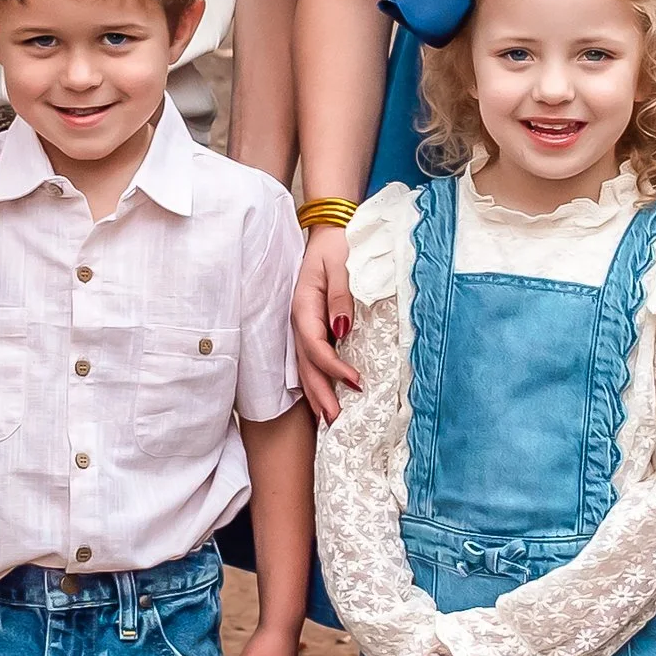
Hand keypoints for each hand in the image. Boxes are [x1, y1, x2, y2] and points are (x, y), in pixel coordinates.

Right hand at [291, 226, 357, 423]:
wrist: (329, 233)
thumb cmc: (337, 247)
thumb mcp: (340, 265)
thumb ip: (340, 295)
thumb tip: (341, 329)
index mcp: (304, 306)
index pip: (316, 346)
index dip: (334, 368)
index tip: (356, 383)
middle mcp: (299, 321)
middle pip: (306, 365)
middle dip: (320, 395)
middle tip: (336, 422)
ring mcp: (302, 326)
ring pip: (305, 367)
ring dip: (316, 394)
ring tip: (329, 421)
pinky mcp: (311, 328)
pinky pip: (311, 360)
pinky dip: (317, 382)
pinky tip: (325, 398)